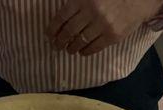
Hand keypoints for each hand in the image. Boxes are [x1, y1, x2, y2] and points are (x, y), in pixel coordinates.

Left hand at [46, 0, 162, 55]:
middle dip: (60, 41)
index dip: (52, 29)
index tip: (49, 35)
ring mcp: (102, 25)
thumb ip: (76, 2)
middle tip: (56, 45)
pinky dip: (85, 52)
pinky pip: (94, 48)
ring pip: (80, 41)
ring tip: (68, 49)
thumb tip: (61, 17)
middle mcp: (91, 12)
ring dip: (71, 48)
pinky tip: (82, 51)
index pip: (61, 17)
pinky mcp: (113, 36)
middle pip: (69, 32)